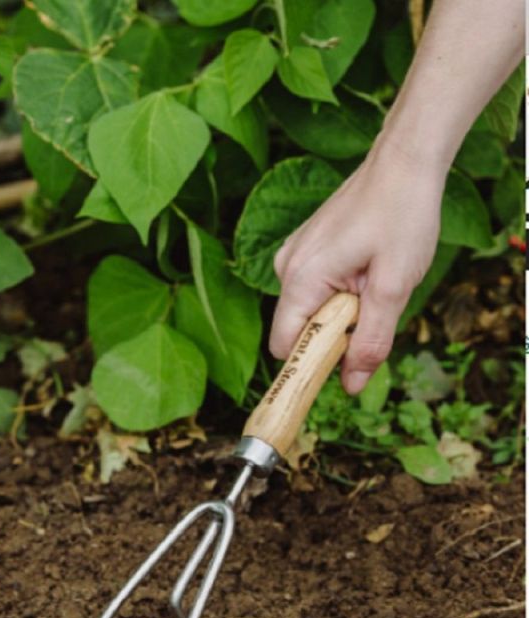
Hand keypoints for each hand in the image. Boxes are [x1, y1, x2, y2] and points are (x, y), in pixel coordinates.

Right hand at [269, 138, 444, 394]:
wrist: (404, 160)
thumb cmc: (402, 214)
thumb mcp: (395, 286)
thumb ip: (371, 340)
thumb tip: (351, 385)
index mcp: (300, 278)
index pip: (285, 345)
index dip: (311, 365)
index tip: (345, 368)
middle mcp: (286, 268)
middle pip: (298, 330)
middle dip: (334, 334)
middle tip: (375, 308)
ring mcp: (292, 256)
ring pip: (308, 310)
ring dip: (341, 313)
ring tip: (374, 281)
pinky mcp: (304, 249)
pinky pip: (314, 289)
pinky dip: (339, 293)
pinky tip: (366, 269)